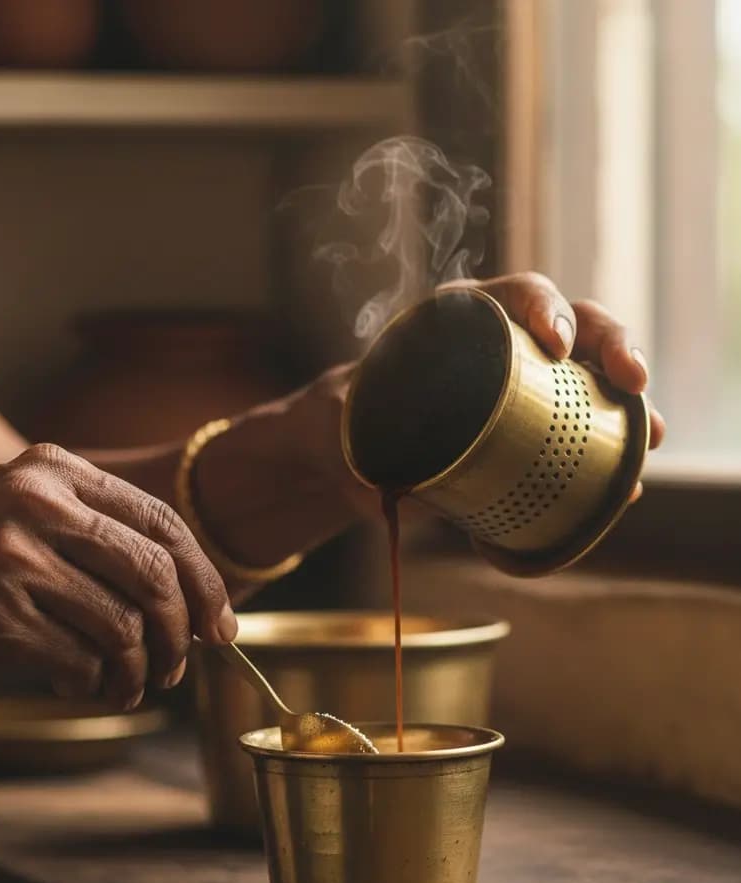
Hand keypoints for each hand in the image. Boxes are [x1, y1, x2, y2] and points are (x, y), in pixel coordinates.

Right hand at [0, 444, 236, 707]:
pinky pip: (82, 662)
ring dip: (138, 671)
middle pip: (156, 575)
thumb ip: (94, 534)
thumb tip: (187, 596)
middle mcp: (41, 504)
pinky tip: (83, 687)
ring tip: (130, 687)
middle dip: (183, 631)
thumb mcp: (19, 512)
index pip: (163, 522)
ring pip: (124, 628)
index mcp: (55, 471)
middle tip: (182, 665)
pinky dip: (95, 685)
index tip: (221, 624)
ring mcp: (16, 558)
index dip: (205, 579)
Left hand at [292, 273, 664, 515]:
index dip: (543, 308)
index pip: (512, 294)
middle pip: (572, 324)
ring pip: (588, 375)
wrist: (348, 454)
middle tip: (631, 379)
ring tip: (650, 434)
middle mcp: (500, 343)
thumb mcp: (339, 417)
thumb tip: (380, 474)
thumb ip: (348, 428)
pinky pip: (579, 429)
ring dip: (626, 400)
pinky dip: (606, 449)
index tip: (557, 343)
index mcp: (457, 320)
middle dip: (609, 344)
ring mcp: (523, 385)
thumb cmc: (344, 420)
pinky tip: (630, 480)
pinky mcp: (530, 428)